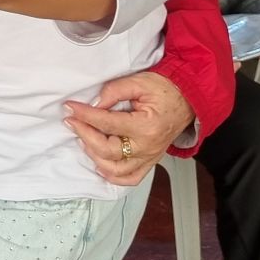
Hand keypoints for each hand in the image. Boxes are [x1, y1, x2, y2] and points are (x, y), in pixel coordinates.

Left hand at [63, 70, 195, 184]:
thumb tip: (94, 104)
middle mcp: (147, 147)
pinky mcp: (150, 161)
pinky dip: (113, 176)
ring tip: (83, 138)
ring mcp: (149, 157)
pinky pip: (131, 178)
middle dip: (85, 134)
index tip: (70, 108)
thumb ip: (115, 92)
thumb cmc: (165, 89)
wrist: (189, 98)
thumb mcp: (139, 82)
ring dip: (94, 156)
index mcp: (146, 126)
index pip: (107, 123)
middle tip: (72, 121)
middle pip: (107, 150)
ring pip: (115, 169)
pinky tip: (99, 165)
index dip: (85, 115)